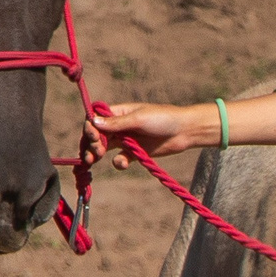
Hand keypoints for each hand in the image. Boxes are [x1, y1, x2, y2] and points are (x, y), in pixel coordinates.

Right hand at [89, 100, 212, 163]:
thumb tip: (93, 121)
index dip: (90, 128)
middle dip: (91, 143)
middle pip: (96, 135)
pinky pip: (119, 159)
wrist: (185, 132)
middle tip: (96, 152)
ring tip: (94, 160)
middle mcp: (119, 126)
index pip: (95, 119)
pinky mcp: (134, 153)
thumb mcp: (139, 119)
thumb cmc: (163, 118)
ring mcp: (126, 140)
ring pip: (103, 148)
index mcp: (118, 113)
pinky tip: (123, 163)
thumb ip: (116, 123)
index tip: (94, 137)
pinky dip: (118, 162)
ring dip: (96, 154)